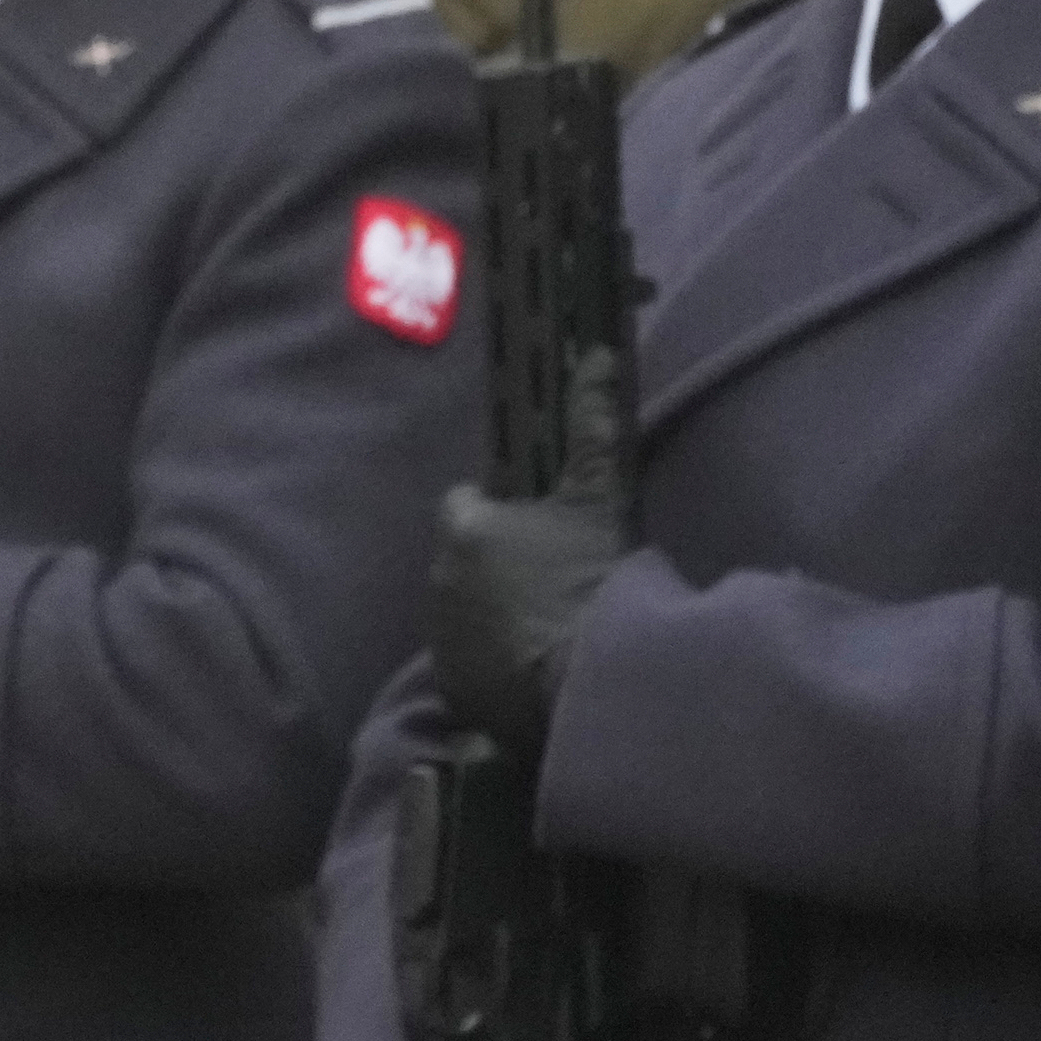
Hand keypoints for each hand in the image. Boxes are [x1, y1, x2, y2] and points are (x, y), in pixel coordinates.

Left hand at [426, 358, 630, 750]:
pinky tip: (537, 667)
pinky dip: (493, 662)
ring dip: (495, 613)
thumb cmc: (597, 580)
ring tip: (551, 627)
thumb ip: (593, 427)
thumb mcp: (601, 498)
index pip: (464, 504)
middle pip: (464, 560)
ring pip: (464, 610)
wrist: (595, 678)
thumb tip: (597, 354)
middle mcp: (439, 581)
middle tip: (555, 579)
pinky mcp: (454, 686)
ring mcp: (442, 637)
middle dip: (498, 565)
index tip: (537, 527)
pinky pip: (468, 662)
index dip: (498, 511)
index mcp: (466, 529)